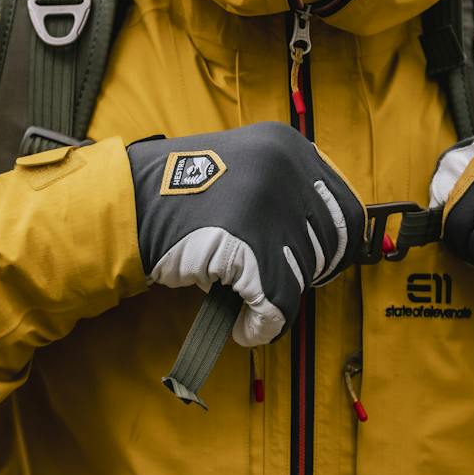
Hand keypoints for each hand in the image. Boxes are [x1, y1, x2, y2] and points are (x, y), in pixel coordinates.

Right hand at [127, 121, 365, 346]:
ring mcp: (268, 207)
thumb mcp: (245, 161)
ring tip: (254, 305)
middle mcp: (285, 169)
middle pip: (328, 244)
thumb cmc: (182, 190)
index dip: (335, 244)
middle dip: (308, 272)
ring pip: (303, 275)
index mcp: (288, 145)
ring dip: (281, 300)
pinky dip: (263, 326)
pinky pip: (277, 304)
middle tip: (283, 283)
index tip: (320, 262)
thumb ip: (285, 184)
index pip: (345, 207)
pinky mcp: (249, 248)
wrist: (128, 204)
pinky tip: (245, 329)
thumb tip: (325, 231)